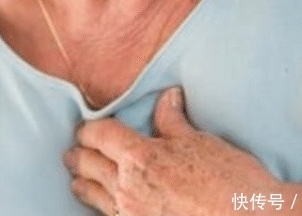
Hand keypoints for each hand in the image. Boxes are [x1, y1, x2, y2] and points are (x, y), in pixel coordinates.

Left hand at [64, 87, 278, 215]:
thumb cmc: (229, 180)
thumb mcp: (200, 141)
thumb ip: (172, 120)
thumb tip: (167, 96)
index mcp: (140, 157)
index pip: (100, 135)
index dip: (88, 129)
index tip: (85, 128)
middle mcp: (127, 187)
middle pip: (87, 164)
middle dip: (78, 156)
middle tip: (72, 153)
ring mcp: (131, 214)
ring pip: (92, 195)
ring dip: (82, 183)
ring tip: (77, 180)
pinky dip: (100, 207)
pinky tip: (102, 205)